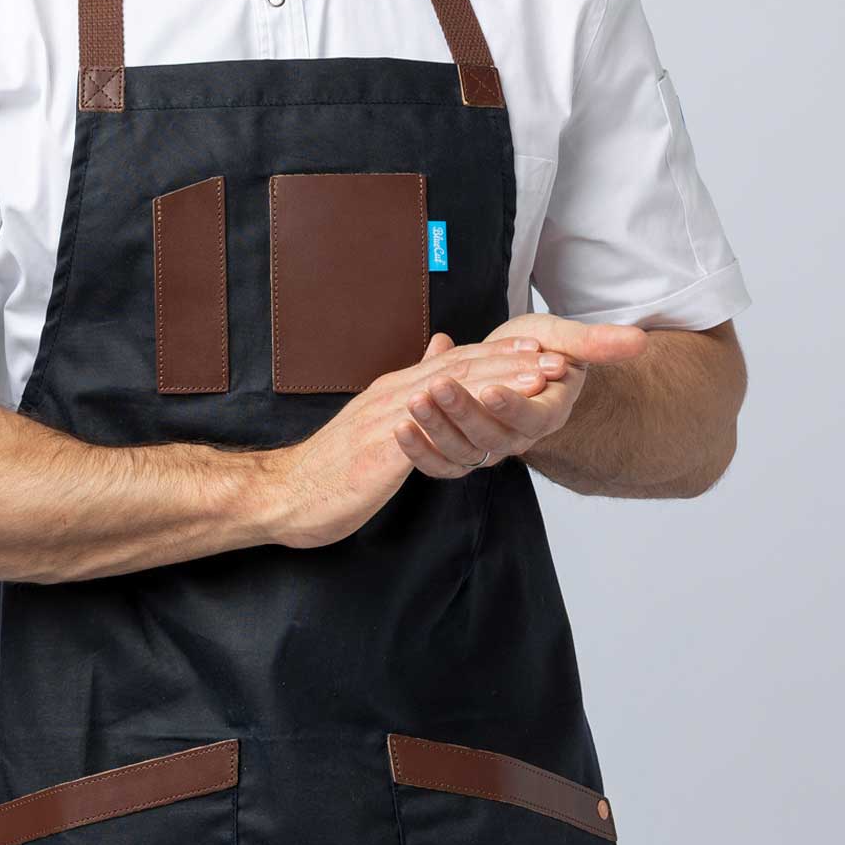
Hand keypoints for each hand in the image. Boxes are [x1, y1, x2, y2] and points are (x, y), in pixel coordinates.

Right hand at [260, 331, 561, 548]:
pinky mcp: (381, 447)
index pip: (453, 364)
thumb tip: (436, 354)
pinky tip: (489, 416)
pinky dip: (461, 414)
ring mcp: (386, 418)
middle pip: (460, 369)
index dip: (498, 356)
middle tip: (557, 357)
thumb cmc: (331, 467)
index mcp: (393, 391)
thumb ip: (406, 392)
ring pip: (449, 390)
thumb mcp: (373, 423)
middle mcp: (392, 395)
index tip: (539, 350)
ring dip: (497, 382)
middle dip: (512, 362)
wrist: (287, 493)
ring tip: (539, 378)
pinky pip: (428, 425)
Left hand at [394, 315, 647, 480]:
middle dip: (462, 411)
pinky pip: (439, 461)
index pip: (531, 418)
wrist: (519, 367)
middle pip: (491, 436)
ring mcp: (488, 447)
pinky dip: (418, 448)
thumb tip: (639, 342)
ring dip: (434, 428)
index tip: (490, 387)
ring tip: (412, 400)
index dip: (511, 405)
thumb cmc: (545, 350)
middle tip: (436, 386)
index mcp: (547, 413)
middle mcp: (518, 437)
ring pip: (462, 450)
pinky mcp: (461, 449)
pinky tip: (398, 426)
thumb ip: (598, 342)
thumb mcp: (567, 338)